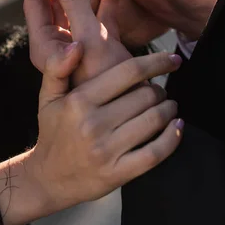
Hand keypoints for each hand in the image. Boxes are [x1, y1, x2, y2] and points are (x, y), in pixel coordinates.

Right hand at [0, 43, 182, 224]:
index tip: (173, 59)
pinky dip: (172, 137)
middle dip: (160, 89)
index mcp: (79, 101)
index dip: (157, 62)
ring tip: (169, 106)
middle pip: (145, 95)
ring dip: (169, 109)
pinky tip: (176, 126)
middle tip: (160, 90)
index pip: (128, 72)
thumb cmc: (53, 131)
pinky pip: (155, 153)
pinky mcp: (117, 173)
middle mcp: (93, 124)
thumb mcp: (47, 96)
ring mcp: (106, 150)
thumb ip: (57, 67)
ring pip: (154, 120)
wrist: (48, 179)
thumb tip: (78, 45)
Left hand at [25, 0, 131, 85]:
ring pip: (82, 3)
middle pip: (59, 0)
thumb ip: (74, 1)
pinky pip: (102, 12)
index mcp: (47, 44)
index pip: (36, 2)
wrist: (134, 117)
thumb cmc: (105, 84)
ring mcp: (84, 43)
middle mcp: (62, 42)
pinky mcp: (105, 45)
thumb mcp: (88, 38)